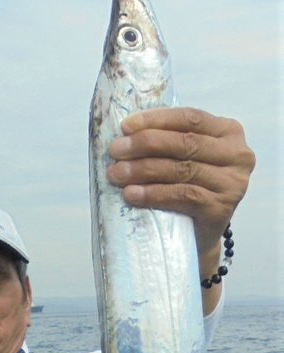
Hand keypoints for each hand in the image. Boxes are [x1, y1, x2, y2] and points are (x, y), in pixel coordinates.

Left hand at [107, 108, 255, 261]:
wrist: (198, 234)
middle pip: (185, 143)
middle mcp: (237, 155)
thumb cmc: (188, 188)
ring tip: (117, 174)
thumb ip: (168, 139)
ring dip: (144, 170)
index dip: (156, 120)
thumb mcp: (183, 156)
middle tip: (115, 151)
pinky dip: (154, 194)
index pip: (190, 118)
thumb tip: (125, 131)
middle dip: (145, 144)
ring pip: (182, 169)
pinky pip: (184, 196)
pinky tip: (132, 194)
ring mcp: (233, 183)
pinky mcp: (222, 209)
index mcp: (229, 131)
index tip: (125, 126)